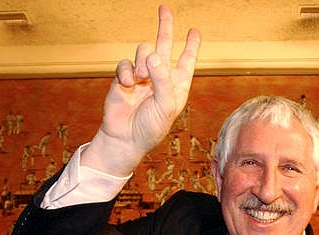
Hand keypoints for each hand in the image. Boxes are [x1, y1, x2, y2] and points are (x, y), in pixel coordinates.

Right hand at [81, 4, 200, 174]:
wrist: (124, 138)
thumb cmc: (150, 128)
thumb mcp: (165, 106)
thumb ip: (162, 79)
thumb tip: (153, 53)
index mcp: (176, 86)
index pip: (186, 61)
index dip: (191, 46)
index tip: (194, 31)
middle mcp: (160, 78)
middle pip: (164, 45)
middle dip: (165, 27)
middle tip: (165, 8)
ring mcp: (142, 77)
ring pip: (144, 51)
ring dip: (143, 62)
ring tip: (141, 80)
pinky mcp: (124, 78)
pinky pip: (125, 63)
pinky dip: (126, 72)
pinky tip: (128, 85)